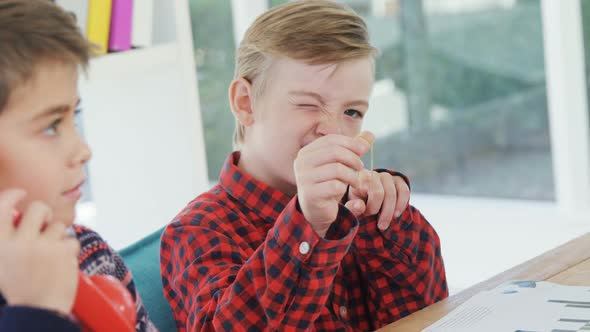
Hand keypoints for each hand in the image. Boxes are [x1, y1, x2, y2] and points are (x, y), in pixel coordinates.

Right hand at [0, 189, 79, 314]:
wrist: (36, 313)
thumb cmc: (17, 290)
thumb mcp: (0, 264)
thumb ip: (7, 239)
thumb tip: (17, 216)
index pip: (3, 207)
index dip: (13, 195)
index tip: (21, 194)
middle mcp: (20, 242)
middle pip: (38, 208)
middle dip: (44, 214)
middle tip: (43, 225)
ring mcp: (43, 247)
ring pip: (58, 225)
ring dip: (56, 237)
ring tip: (49, 257)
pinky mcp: (64, 254)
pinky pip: (72, 241)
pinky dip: (69, 251)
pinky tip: (60, 265)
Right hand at [294, 134, 369, 236]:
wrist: (316, 210)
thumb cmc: (329, 183)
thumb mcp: (341, 163)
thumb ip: (354, 149)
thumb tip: (370, 134)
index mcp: (307, 152)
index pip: (331, 139)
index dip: (350, 143)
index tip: (363, 150)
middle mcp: (302, 163)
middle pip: (334, 152)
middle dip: (353, 159)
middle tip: (362, 167)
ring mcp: (304, 179)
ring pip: (337, 169)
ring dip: (352, 175)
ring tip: (356, 181)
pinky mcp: (311, 194)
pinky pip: (335, 186)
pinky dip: (344, 188)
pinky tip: (345, 191)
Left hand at [345, 170, 409, 229]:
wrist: (367, 201)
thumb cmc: (357, 204)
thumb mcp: (352, 207)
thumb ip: (352, 207)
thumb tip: (360, 205)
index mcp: (358, 178)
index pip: (366, 190)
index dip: (371, 205)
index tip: (367, 214)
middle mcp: (373, 174)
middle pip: (379, 193)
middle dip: (379, 211)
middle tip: (377, 223)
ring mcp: (386, 176)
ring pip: (392, 193)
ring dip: (389, 211)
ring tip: (385, 223)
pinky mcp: (398, 180)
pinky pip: (404, 191)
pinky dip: (401, 205)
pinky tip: (396, 215)